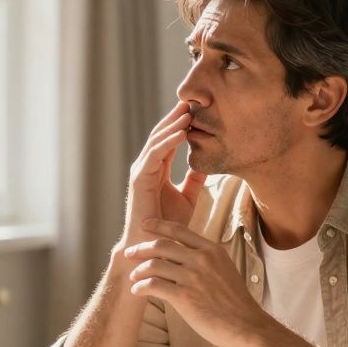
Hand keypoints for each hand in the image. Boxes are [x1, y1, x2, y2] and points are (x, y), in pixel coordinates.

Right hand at [120, 101, 208, 249]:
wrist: (154, 246)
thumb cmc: (168, 226)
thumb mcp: (188, 197)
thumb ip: (195, 179)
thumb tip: (208, 162)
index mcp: (156, 169)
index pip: (168, 140)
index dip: (180, 124)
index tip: (197, 109)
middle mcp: (147, 167)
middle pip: (161, 135)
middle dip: (175, 118)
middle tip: (192, 100)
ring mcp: (141, 172)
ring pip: (156, 142)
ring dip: (172, 125)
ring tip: (188, 112)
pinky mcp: (140, 180)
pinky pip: (154, 156)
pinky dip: (167, 143)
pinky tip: (181, 133)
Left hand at [123, 218, 274, 346]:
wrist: (246, 326)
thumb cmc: (235, 302)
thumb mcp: (224, 269)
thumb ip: (204, 260)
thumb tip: (180, 257)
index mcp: (211, 250)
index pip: (178, 230)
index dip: (157, 225)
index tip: (144, 224)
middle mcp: (201, 259)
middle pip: (161, 245)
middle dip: (140, 248)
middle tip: (129, 253)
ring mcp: (192, 277)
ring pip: (154, 265)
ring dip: (138, 271)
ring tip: (133, 278)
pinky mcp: (183, 297)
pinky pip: (153, 286)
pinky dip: (141, 287)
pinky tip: (137, 291)